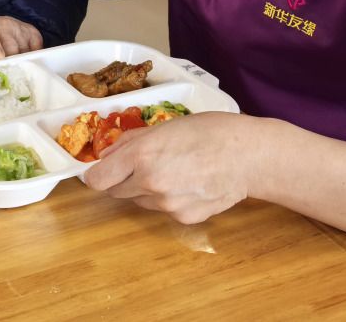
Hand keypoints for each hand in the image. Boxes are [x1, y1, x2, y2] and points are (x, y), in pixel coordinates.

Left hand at [0, 16, 42, 62]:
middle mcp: (3, 25)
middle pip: (11, 48)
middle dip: (10, 62)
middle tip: (8, 74)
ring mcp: (19, 27)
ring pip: (24, 50)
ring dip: (21, 61)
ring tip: (15, 66)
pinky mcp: (32, 31)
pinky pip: (36, 48)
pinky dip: (32, 57)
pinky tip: (25, 59)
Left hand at [84, 113, 253, 223]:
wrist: (248, 156)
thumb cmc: (211, 132)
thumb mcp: (166, 126)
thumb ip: (131, 142)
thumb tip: (107, 154)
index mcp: (142, 156)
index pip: (98, 180)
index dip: (97, 175)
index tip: (101, 171)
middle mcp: (150, 183)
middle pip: (116, 192)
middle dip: (123, 179)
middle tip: (143, 164)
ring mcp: (167, 205)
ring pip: (141, 201)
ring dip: (146, 189)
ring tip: (174, 171)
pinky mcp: (184, 218)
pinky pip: (164, 210)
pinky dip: (169, 199)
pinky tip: (190, 183)